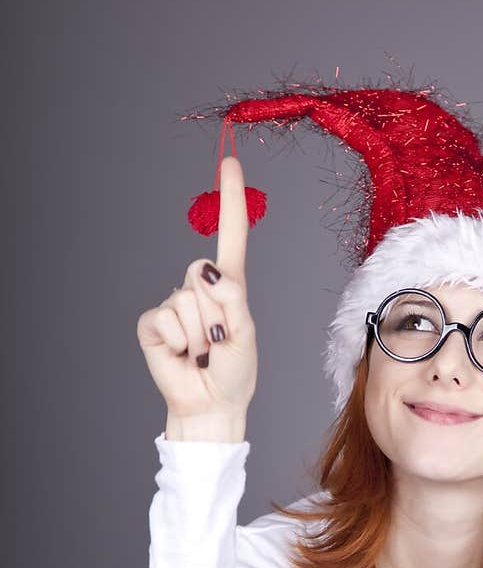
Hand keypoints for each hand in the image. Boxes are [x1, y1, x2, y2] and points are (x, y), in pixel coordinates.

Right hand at [136, 156, 257, 432]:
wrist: (210, 405)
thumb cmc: (233, 372)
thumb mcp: (245, 333)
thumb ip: (231, 298)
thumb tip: (202, 269)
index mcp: (228, 286)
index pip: (230, 235)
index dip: (230, 198)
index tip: (230, 161)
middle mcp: (199, 288)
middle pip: (203, 272)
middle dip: (216, 311)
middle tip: (219, 342)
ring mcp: (173, 304)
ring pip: (186, 300)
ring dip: (200, 335)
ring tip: (203, 354)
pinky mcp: (153, 323)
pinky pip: (166, 319)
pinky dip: (180, 343)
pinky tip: (183, 356)